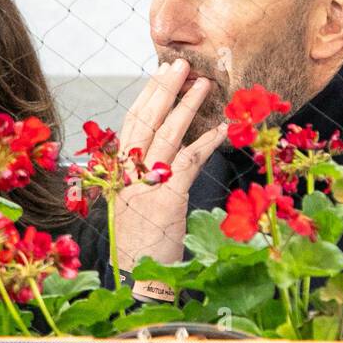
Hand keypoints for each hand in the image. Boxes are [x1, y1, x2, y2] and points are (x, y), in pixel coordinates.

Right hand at [114, 58, 226, 269]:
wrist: (137, 278)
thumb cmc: (139, 242)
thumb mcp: (134, 202)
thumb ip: (143, 174)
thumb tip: (161, 149)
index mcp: (119, 172)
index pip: (130, 123)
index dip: (147, 95)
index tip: (160, 71)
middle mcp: (128, 174)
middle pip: (145, 121)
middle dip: (164, 89)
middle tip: (181, 64)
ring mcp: (145, 186)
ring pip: (166, 135)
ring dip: (188, 106)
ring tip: (204, 84)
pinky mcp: (166, 199)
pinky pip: (189, 162)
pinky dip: (208, 142)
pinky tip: (223, 128)